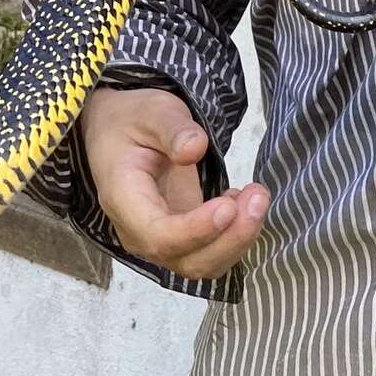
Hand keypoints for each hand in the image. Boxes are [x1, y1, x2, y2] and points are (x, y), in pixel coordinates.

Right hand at [79, 86, 266, 279]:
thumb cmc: (132, 121)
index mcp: (123, 199)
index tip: (228, 205)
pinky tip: (242, 202)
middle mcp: (137, 231)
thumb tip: (195, 148)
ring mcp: (159, 240)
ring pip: (203, 264)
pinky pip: (210, 254)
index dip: (196, 230)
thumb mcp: (152, 111)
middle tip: (258, 196)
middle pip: (186, 260)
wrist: (117, 132)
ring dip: (238, 239)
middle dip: (230, 238)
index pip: (158, 236)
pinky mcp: (180, 239)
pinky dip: (235, 236)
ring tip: (256, 196)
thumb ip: (173, 129)